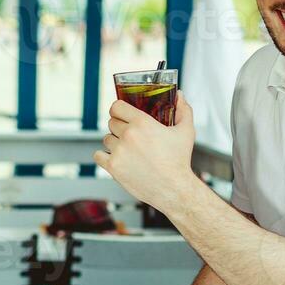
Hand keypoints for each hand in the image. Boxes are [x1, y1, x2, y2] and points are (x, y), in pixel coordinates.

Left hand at [93, 92, 198, 212]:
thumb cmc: (180, 160)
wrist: (175, 189)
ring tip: (128, 149)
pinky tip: (115, 158)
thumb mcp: (186, 131)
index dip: (119, 109)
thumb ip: (183, 110)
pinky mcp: (113, 167)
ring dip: (114, 142)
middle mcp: (128, 135)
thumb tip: (179, 95)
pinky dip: (104, 156)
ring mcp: (119, 152)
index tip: (122, 114)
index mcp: (142, 123)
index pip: (116, 106)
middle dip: (119, 126)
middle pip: (112, 122)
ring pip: (106, 139)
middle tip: (130, 134)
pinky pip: (98, 155)